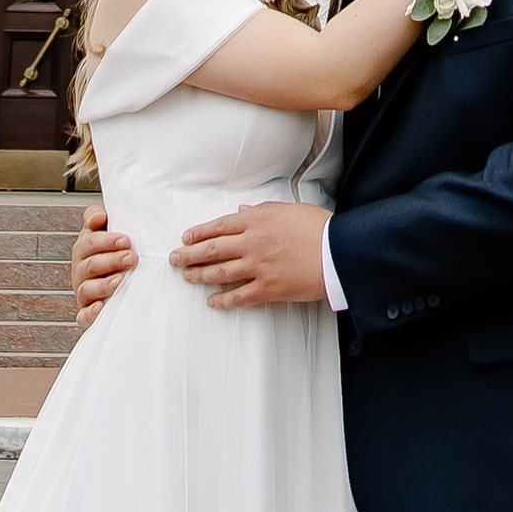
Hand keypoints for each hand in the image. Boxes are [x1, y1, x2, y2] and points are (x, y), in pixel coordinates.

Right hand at [70, 206, 138, 322]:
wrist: (127, 284)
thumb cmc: (120, 251)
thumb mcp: (110, 231)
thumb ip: (99, 218)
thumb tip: (98, 216)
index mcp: (85, 248)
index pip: (89, 241)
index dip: (106, 240)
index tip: (126, 240)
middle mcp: (81, 269)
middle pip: (89, 264)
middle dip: (111, 260)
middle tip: (132, 258)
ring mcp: (83, 291)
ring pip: (86, 288)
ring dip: (103, 285)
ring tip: (120, 281)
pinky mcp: (86, 313)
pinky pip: (83, 315)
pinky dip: (91, 312)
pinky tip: (102, 307)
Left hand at [171, 202, 329, 308]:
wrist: (337, 252)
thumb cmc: (318, 228)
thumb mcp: (288, 210)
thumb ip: (262, 211)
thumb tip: (242, 212)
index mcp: (257, 221)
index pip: (219, 226)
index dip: (199, 233)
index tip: (186, 238)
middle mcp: (252, 243)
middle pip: (213, 249)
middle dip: (190, 255)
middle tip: (175, 260)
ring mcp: (258, 267)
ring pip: (220, 272)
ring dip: (200, 275)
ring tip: (187, 277)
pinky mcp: (267, 288)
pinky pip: (239, 296)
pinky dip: (223, 300)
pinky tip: (213, 301)